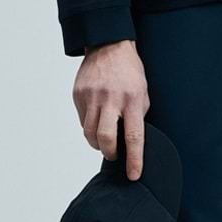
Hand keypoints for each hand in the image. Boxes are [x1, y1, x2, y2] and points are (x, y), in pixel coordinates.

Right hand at [75, 40, 149, 180]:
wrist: (108, 46)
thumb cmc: (130, 71)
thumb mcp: (143, 92)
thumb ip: (138, 115)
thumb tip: (132, 141)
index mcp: (132, 99)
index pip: (134, 136)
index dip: (134, 159)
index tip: (133, 175)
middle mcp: (110, 98)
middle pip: (105, 138)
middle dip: (109, 153)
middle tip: (113, 154)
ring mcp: (92, 96)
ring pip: (90, 133)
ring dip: (97, 143)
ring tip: (104, 141)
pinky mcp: (78, 95)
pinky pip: (83, 121)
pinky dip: (90, 127)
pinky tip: (97, 120)